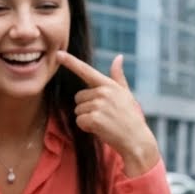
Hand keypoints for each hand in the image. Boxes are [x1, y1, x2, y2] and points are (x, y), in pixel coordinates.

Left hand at [59, 51, 159, 175]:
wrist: (136, 139)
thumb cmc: (130, 117)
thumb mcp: (126, 94)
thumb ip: (118, 76)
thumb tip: (118, 57)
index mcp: (109, 84)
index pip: (86, 70)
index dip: (70, 62)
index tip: (58, 54)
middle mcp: (103, 92)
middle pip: (78, 97)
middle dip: (86, 108)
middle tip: (104, 116)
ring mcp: (98, 105)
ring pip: (78, 110)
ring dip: (87, 119)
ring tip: (104, 123)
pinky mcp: (94, 118)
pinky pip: (79, 121)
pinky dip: (86, 127)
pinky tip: (101, 129)